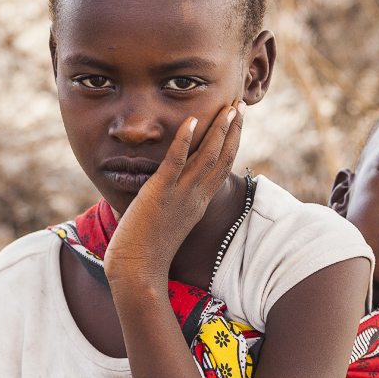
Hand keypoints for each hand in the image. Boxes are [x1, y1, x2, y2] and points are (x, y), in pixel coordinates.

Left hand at [103, 100, 244, 287]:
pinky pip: (176, 161)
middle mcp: (196, 197)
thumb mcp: (167, 221)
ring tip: (228, 108)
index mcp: (198, 203)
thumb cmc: (145, 252)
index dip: (232, 142)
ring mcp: (180, 194)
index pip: (222, 167)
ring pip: (207, 157)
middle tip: (240, 105)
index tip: (237, 122)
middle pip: (222, 158)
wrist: (138, 271)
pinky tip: (191, 119)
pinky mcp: (160, 192)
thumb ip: (172, 203)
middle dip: (233, 130)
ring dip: (219, 129)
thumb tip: (166, 190)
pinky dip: (185, 139)